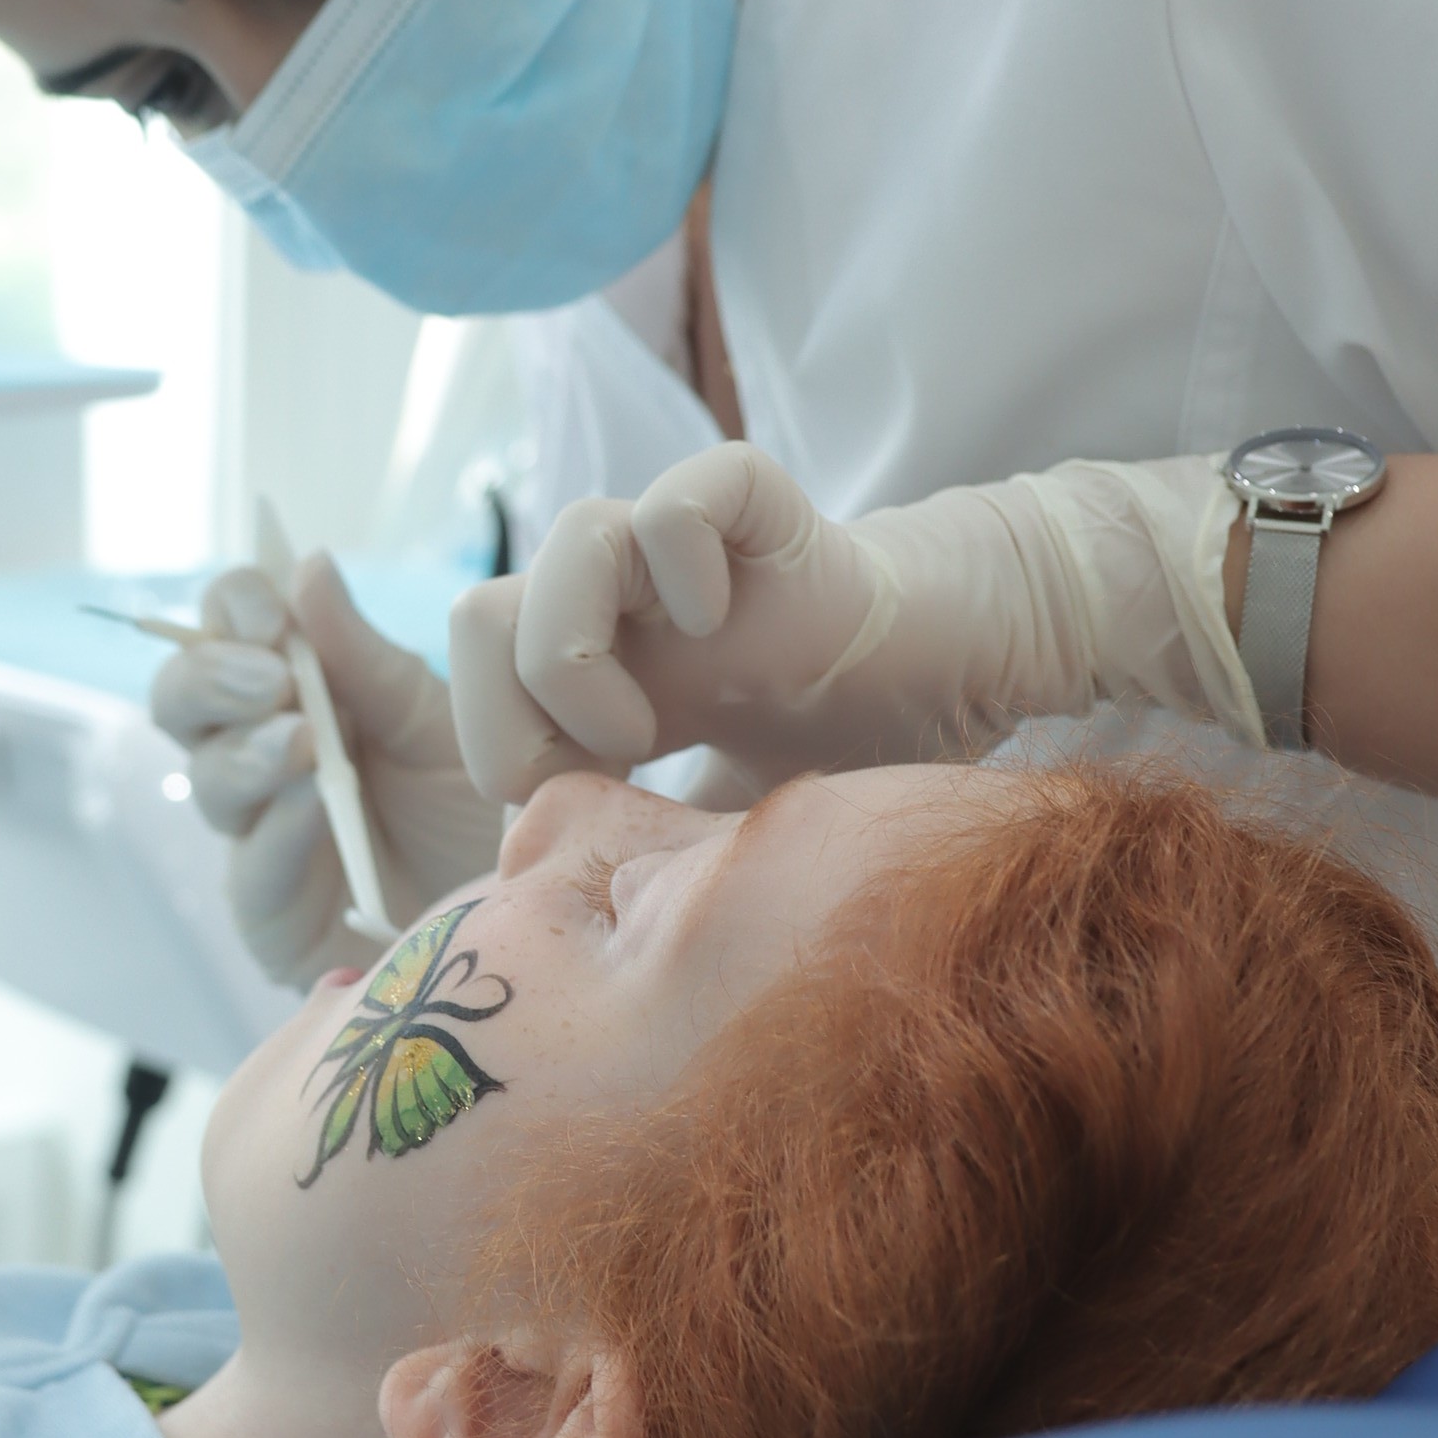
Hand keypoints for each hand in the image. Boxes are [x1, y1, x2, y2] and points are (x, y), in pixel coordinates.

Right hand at [149, 554, 502, 990]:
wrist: (514, 913)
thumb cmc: (470, 809)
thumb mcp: (432, 719)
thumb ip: (364, 655)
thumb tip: (306, 565)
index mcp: (293, 688)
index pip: (224, 628)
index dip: (231, 609)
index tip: (267, 613)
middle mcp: (256, 752)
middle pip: (182, 699)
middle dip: (213, 678)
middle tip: (270, 679)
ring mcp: (254, 830)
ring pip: (205, 778)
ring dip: (248, 753)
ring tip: (302, 745)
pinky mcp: (266, 909)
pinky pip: (249, 864)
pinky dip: (278, 829)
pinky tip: (312, 806)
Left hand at [448, 444, 1253, 803]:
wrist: (963, 663)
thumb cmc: (850, 748)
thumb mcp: (728, 828)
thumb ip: (654, 859)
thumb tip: (574, 938)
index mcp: (603, 669)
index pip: (473, 672)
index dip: (498, 748)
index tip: (577, 814)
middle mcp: (628, 607)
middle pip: (476, 613)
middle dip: (512, 710)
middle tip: (603, 768)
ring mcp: (687, 557)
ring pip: (563, 540)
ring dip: (579, 651)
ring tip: (653, 725)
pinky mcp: (762, 511)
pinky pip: (677, 500)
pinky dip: (683, 562)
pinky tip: (725, 627)